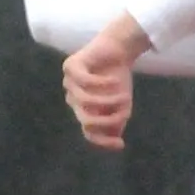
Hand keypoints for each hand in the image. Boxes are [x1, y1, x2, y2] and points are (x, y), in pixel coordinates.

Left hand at [63, 35, 136, 150]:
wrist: (118, 49)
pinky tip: (115, 80)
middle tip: (124, 116)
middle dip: (106, 120)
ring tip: (125, 95)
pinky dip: (103, 83)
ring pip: (85, 101)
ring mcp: (69, 83)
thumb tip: (116, 141)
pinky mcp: (71, 66)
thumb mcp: (121, 104)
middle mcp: (73, 99)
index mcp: (83, 110)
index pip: (89, 132)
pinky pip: (85, 81)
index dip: (103, 141)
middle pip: (85, 120)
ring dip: (109, 100)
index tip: (121, 145)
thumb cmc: (118, 77)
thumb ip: (117, 121)